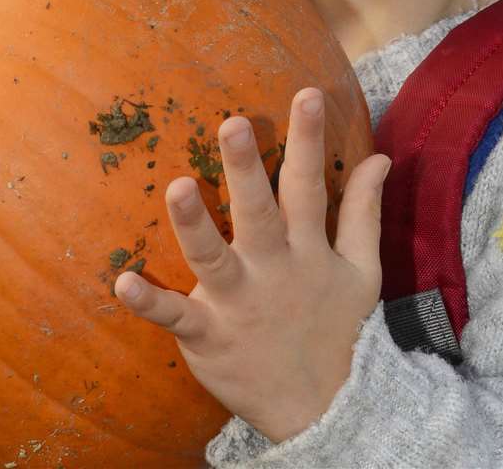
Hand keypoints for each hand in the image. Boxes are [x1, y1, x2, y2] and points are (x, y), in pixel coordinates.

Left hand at [115, 88, 390, 443]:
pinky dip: (150, 302)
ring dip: (193, 224)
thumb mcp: (362, 270)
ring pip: (212, 258)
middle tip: (232, 123)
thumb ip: (363, 211)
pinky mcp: (207, 335)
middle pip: (258, 212)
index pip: (309, 185)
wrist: (324, 410)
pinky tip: (122, 282)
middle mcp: (271, 269)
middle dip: (245, 169)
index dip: (308, 139)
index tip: (306, 93)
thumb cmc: (338, 329)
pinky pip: (175, 317)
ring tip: (176, 187)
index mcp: (307, 249)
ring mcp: (237, 303)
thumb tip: (380, 158)